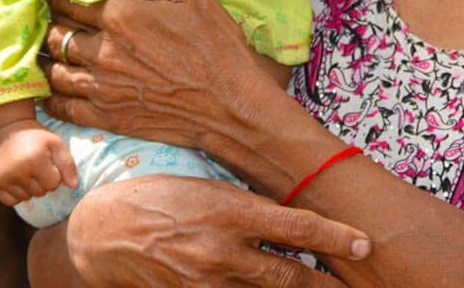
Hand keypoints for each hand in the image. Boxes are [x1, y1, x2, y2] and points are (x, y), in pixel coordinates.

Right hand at [0, 119, 78, 206]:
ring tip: (25, 169)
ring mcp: (3, 178)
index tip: (47, 162)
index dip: (53, 174)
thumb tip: (74, 186)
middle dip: (42, 181)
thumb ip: (68, 164)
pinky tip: (16, 178)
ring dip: (29, 187)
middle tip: (35, 164)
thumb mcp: (56, 143)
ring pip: (26, 197)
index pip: (53, 184)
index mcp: (34, 159)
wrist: (7, 128)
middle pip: (40, 192)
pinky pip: (11, 201)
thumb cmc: (35, 137)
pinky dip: (16, 193)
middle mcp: (17, 171)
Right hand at [32, 176, 369, 287]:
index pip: (294, 227)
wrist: (101, 235)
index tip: (363, 244)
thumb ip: (245, 205)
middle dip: (326, 285)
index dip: (333, 237)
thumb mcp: (204, 186)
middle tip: (356, 286)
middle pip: (288, 277)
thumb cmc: (154, 198)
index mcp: (228, 212)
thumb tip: (285, 219)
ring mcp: (206, 284)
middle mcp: (221, 252)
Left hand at [41, 0, 277, 156]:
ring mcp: (103, 87)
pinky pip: (65, 107)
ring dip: (43, 59)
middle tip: (41, 21)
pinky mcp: (108, 117)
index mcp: (121, 16)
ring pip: (55, 71)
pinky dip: (50, 97)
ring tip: (39, 52)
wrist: (230, 105)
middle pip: (58, 35)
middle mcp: (104, 51)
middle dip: (47, 25)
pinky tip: (46, 91)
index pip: (74, 2)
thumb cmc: (216, 46)